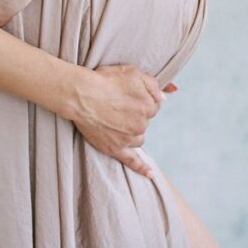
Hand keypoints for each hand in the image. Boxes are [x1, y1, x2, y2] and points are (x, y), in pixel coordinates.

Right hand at [68, 64, 177, 178]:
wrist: (81, 95)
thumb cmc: (105, 80)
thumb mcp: (133, 72)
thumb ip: (153, 85)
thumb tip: (165, 98)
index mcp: (148, 106)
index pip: (152, 105)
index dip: (139, 98)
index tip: (127, 95)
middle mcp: (142, 124)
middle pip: (144, 121)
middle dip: (134, 113)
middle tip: (116, 103)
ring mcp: (129, 138)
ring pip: (138, 136)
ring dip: (132, 130)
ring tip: (113, 118)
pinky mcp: (116, 148)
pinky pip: (132, 161)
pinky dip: (142, 168)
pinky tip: (150, 174)